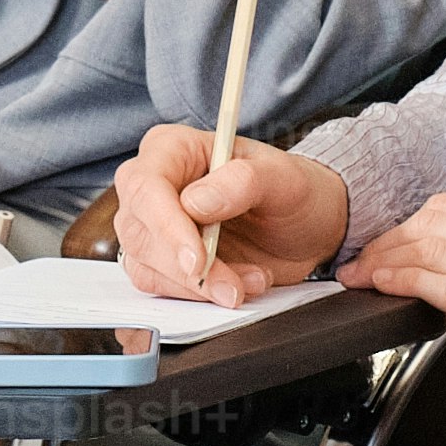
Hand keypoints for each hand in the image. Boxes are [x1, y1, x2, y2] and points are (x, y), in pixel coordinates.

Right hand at [110, 120, 349, 303]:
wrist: (307, 226)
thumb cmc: (291, 190)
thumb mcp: (282, 178)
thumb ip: (241, 182)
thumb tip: (195, 203)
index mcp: (172, 149)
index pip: (146, 185)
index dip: (166, 225)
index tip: (198, 259)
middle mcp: (153, 187)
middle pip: (139, 233)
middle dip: (187, 269)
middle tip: (233, 284)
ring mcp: (154, 227)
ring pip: (147, 268)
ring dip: (200, 287)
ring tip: (252, 279)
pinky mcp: (164, 262)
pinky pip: (164, 288)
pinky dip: (203, 296)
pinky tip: (241, 284)